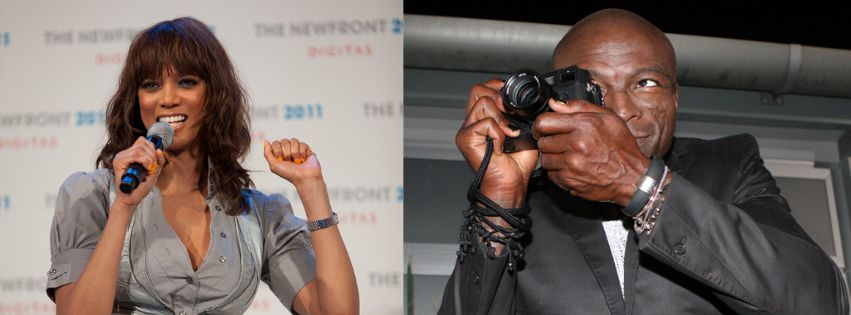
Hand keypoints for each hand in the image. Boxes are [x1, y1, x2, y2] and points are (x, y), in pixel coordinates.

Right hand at [112, 136, 165, 207]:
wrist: (132, 198)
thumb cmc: (141, 186)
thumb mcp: (154, 171)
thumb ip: (158, 161)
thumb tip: (159, 149)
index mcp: (130, 154)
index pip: (142, 141)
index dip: (152, 148)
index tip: (154, 161)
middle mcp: (124, 153)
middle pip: (143, 143)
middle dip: (152, 154)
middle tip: (152, 166)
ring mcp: (120, 157)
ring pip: (140, 149)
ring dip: (150, 159)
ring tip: (149, 169)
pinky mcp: (119, 162)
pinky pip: (136, 155)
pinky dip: (145, 161)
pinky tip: (146, 169)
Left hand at [263, 138, 322, 186]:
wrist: (304, 177)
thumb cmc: (290, 174)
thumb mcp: (274, 165)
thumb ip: (267, 153)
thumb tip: (266, 141)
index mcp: (280, 154)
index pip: (276, 143)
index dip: (278, 150)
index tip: (280, 160)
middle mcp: (288, 150)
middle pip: (284, 141)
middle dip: (286, 153)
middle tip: (289, 162)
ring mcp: (297, 149)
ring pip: (293, 141)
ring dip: (294, 153)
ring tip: (297, 161)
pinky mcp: (306, 149)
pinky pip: (302, 144)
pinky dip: (302, 153)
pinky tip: (303, 160)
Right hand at [456, 79, 538, 207]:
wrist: (509, 186)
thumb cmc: (515, 166)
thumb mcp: (524, 134)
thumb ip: (522, 117)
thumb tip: (530, 104)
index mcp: (482, 119)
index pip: (482, 89)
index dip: (497, 87)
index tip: (512, 100)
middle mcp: (471, 122)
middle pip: (478, 90)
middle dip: (499, 98)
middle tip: (511, 116)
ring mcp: (466, 130)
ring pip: (483, 102)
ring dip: (502, 117)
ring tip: (510, 134)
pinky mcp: (466, 139)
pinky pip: (485, 122)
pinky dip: (498, 133)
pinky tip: (501, 147)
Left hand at [532, 98, 648, 205]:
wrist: (632, 177)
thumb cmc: (622, 148)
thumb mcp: (607, 118)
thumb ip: (579, 107)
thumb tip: (555, 104)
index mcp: (584, 125)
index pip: (544, 122)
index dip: (541, 125)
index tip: (544, 128)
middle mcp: (576, 144)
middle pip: (542, 141)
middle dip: (548, 141)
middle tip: (561, 143)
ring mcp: (572, 164)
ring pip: (545, 158)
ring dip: (553, 157)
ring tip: (568, 156)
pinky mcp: (570, 180)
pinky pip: (551, 174)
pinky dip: (558, 171)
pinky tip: (571, 167)